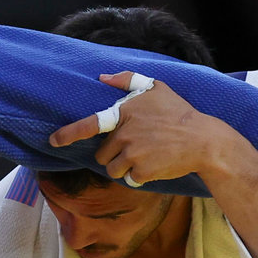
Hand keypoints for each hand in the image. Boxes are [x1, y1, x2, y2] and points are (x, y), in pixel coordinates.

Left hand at [49, 71, 235, 184]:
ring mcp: (133, 153)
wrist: (204, 140)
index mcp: (126, 113)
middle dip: (115, 155)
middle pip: (102, 155)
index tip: (53, 141)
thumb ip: (128, 80)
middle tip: (138, 147)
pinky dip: (139, 177)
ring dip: (125, 168)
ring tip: (147, 156)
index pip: (91, 123)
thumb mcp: (156, 88)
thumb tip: (102, 77)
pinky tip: (155, 165)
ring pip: (113, 170)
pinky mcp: (143, 170)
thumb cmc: (179, 113)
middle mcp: (126, 133)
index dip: (69, 133)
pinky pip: (129, 180)